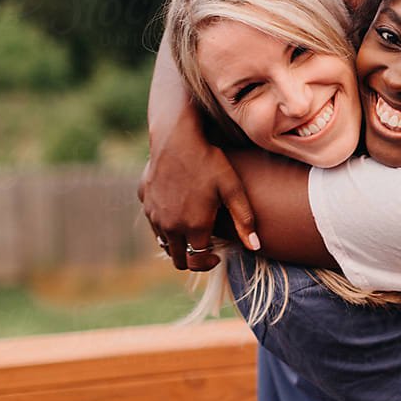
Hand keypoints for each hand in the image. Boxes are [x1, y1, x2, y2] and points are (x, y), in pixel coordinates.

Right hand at [138, 132, 258, 271]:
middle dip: (191, 260)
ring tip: (192, 231)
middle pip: (177, 259)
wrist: (177, 138)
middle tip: (205, 249)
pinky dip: (165, 225)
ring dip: (178, 243)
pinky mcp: (144, 201)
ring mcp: (154, 214)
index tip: (216, 256)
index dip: (208, 263)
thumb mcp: (233, 189)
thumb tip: (255, 246)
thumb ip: (244, 220)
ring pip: (164, 242)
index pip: (197, 261)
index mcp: (194, 227)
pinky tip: (178, 210)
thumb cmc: (209, 161)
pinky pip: (154, 222)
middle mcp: (170, 226)